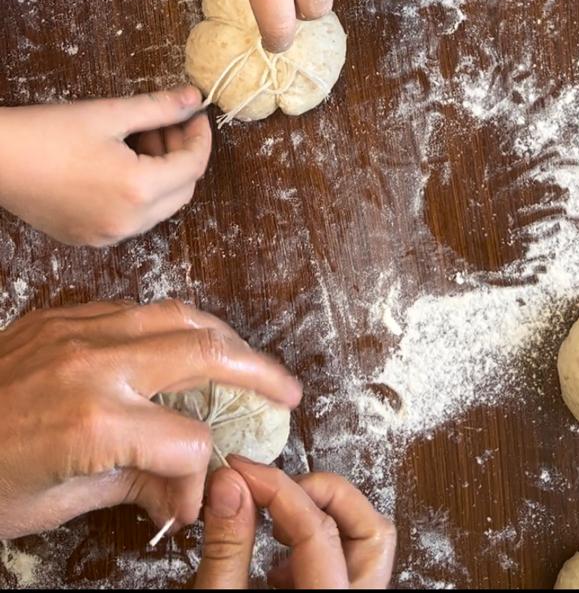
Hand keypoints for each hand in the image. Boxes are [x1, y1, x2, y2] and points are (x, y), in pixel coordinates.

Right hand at [0, 87, 210, 246]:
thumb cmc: (45, 132)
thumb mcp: (109, 114)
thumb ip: (159, 108)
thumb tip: (193, 99)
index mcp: (139, 188)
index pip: (194, 165)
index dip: (201, 137)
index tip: (196, 115)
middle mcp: (130, 220)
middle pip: (183, 190)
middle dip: (183, 155)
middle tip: (169, 125)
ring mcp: (110, 235)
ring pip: (161, 207)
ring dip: (163, 174)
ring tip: (142, 139)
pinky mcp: (92, 239)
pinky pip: (134, 218)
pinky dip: (141, 192)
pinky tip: (123, 164)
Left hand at [0, 300, 301, 539]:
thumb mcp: (59, 501)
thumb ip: (137, 485)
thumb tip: (191, 491)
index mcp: (93, 422)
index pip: (187, 440)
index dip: (205, 470)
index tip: (204, 486)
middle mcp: (96, 365)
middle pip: (205, 354)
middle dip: (258, 372)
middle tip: (288, 390)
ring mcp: (82, 330)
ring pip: (181, 316)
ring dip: (226, 338)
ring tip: (251, 361)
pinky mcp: (68, 313)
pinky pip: (141, 308)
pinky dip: (178, 323)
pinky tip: (190, 342)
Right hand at [195, 459, 395, 588]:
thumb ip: (227, 548)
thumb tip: (231, 485)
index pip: (316, 529)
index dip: (277, 488)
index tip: (243, 470)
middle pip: (371, 528)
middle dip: (323, 495)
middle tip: (278, 490)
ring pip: (367, 542)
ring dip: (325, 518)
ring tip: (280, 525)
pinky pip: (350, 563)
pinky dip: (320, 545)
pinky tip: (281, 560)